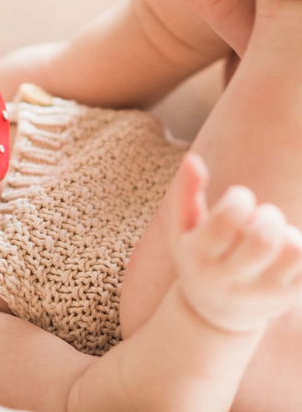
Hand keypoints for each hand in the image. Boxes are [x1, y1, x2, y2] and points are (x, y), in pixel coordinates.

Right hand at [170, 153, 301, 332]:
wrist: (213, 313)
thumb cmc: (197, 255)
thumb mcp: (180, 229)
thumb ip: (185, 192)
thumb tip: (192, 158)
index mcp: (198, 259)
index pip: (227, 222)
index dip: (240, 200)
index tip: (239, 199)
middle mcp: (229, 280)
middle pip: (264, 239)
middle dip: (267, 215)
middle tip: (260, 217)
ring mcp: (262, 293)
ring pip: (294, 250)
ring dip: (288, 232)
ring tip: (274, 236)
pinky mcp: (288, 297)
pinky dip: (300, 244)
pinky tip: (285, 247)